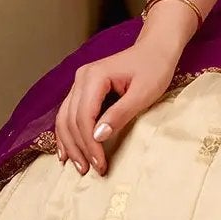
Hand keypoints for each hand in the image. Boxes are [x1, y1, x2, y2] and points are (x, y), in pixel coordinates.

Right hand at [55, 39, 176, 175]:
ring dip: (69, 143)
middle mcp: (81, 78)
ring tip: (77, 166)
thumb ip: (120, 114)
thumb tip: (98, 136)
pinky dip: (67, 133)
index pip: (84, 117)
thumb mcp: (143, 93)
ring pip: (64, 117)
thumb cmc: (154, 67)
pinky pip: (68, 113)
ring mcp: (80, 82)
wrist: (156, 48)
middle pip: (70, 119)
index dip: (89, 144)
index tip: (99, 164)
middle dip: (78, 148)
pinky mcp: (83, 89)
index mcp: (94, 77)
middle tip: (88, 171)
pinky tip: (67, 151)